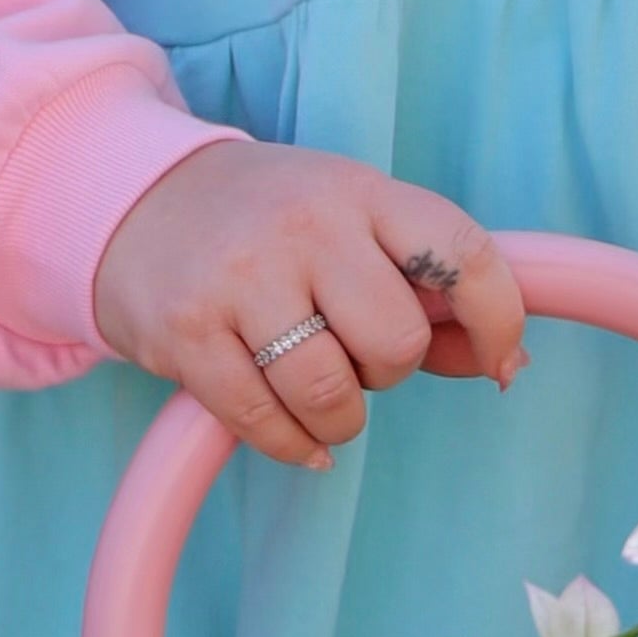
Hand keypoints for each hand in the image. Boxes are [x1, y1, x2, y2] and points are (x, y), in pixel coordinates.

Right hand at [91, 141, 527, 470]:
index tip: (501, 361)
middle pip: (395, 341)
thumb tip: (500, 364)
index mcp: (361, 192)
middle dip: (389, 372)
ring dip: (338, 418)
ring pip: (329, 393)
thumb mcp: (352, 224)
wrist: (136, 199)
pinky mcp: (186, 332)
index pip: (462, 253)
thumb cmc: (270, 224)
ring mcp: (240, 278)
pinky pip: (262, 422)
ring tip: (320, 398)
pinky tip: (292, 434)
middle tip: (355, 357)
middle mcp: (303, 226)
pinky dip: (290, 444)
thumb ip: (423, 291)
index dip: (499, 320)